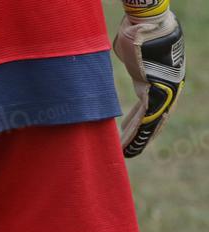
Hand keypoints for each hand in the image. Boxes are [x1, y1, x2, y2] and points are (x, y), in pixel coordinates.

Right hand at [114, 1, 185, 156]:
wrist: (147, 22)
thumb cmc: (137, 30)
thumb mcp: (130, 48)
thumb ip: (128, 57)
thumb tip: (120, 49)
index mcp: (157, 78)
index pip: (150, 106)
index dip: (137, 121)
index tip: (126, 132)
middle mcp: (165, 86)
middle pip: (154, 117)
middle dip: (140, 135)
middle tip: (130, 151)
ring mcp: (163, 89)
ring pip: (151, 122)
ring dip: (137, 140)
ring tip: (126, 154)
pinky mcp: (156, 92)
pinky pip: (146, 119)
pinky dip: (135, 135)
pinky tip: (126, 147)